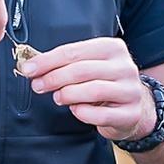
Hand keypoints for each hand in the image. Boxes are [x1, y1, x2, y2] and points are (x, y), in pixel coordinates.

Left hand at [20, 37, 156, 140]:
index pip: (74, 51)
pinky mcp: (130, 113)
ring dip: (67, 94)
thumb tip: (33, 66)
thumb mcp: (90, 66)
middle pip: (81, 70)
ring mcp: (130, 90)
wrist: (134, 108)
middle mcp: (125, 66)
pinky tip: (76, 110)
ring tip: (57, 97)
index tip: (28, 69)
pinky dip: (82, 113)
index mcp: (112, 48)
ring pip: (92, 90)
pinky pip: (101, 114)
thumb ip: (66, 63)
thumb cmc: (104, 83)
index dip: (48, 61)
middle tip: (37, 85)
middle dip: (54, 78)